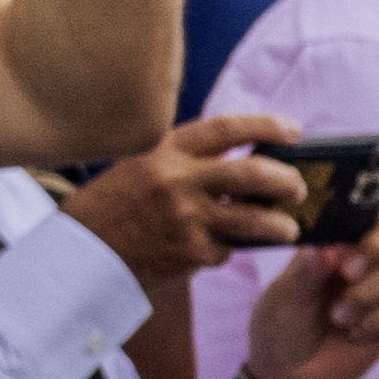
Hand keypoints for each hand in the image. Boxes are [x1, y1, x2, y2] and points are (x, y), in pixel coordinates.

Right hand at [64, 115, 309, 298]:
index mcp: (165, 151)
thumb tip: (248, 171)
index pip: (225, 129)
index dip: (265, 126)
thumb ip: (186, 164)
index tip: (294, 130)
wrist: (79, 252)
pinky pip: (226, 250)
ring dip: (280, 226)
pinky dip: (225, 250)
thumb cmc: (115, 207)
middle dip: (286, 180)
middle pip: (254, 174)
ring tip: (289, 229)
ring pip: (255, 219)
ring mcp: (186, 217)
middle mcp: (178, 179)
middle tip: (298, 188)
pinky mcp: (190, 252)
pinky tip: (212, 250)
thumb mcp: (142, 169)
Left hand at [249, 218, 378, 378]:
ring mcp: (377, 288)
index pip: (363, 205)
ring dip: (364, 294)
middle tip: (348, 268)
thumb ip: (305, 271)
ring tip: (336, 316)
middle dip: (375, 246)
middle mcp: (359, 257)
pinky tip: (348, 332)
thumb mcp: (282, 294)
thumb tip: (330, 249)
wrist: (288, 376)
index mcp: (332, 240)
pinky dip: (371, 320)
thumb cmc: (280, 325)